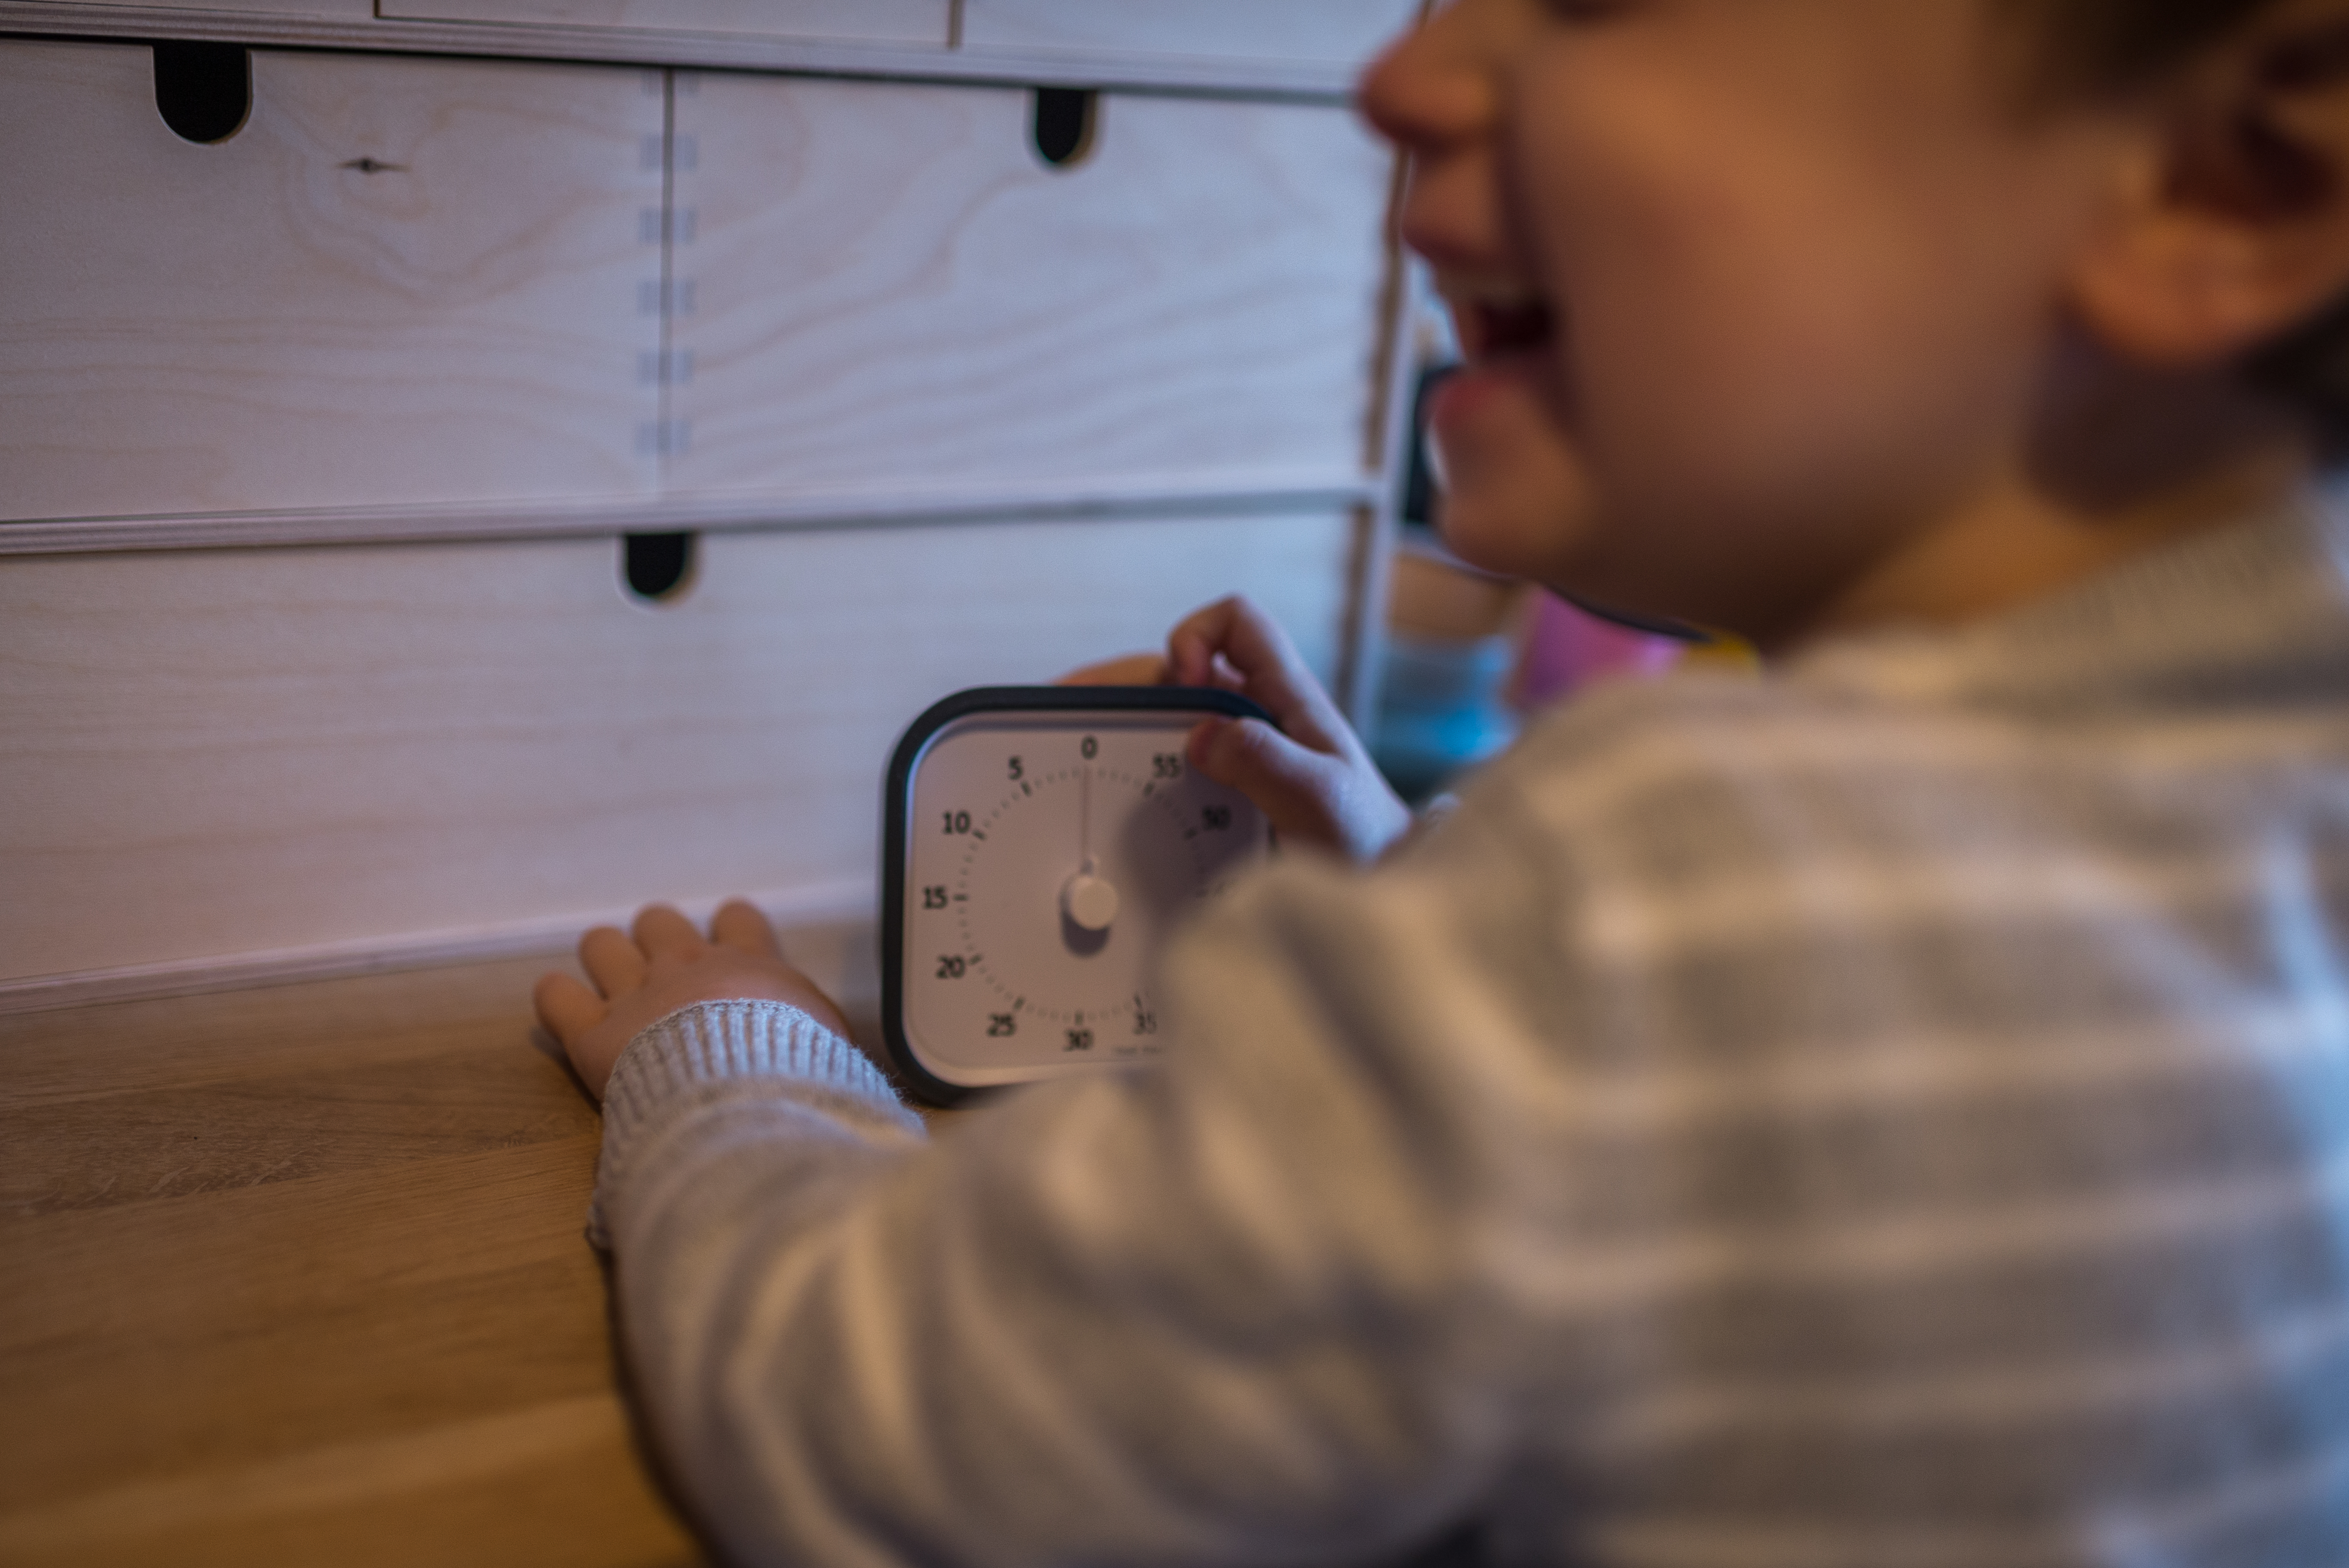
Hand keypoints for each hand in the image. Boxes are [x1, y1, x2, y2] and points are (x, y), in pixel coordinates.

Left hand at [533, 900, 852, 1099]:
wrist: (749, 1101)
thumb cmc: (802, 1077)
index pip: (737, 919)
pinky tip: (564, 1009)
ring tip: (611, 992)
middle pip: (658, 921)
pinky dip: (556, 998)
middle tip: (661, 980)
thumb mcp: (837, 1052)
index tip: (728, 954)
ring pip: (601, 944)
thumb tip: (857, 1077)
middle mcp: (689, 967)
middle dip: (656, 942)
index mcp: (751, 967)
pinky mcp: (592, 1034)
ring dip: (604, 961)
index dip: (728, 931)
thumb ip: (828, 1043)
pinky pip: (555, 996)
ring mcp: (637, 995)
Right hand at [1061, 597, 1411, 863]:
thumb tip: (1202, 734)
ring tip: (1081, 747)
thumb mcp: (1319, 797)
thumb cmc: (1366, 842)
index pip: (1237, 621)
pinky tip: (1115, 787)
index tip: (1184, 689)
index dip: (1199, 636)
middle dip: (1130, 684)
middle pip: (1183, 670)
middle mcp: (1261, 716)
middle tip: (1080, 714)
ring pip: (1173, 716)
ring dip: (1128, 726)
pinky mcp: (1230, 791)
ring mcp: (1244, 754)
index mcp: (1288, 698)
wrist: (1383, 889)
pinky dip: (1141, 765)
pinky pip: (1177, 761)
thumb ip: (1264, 759)